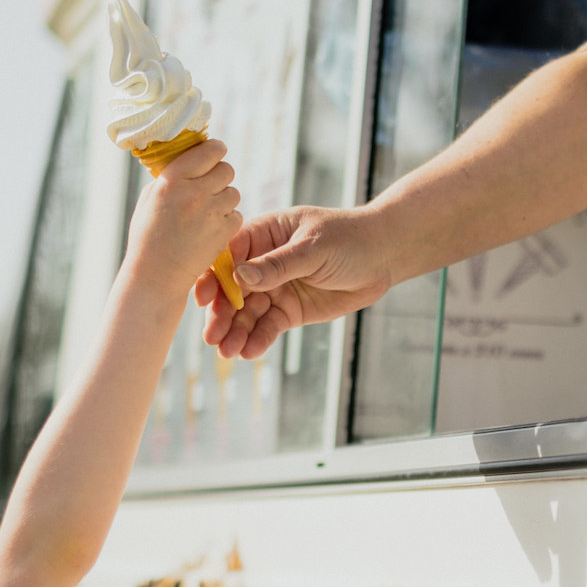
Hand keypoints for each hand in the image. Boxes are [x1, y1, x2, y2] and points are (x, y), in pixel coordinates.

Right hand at [125, 139, 241, 292]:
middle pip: (226, 169)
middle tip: (209, 187)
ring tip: (207, 212)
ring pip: (233, 192)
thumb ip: (170, 176)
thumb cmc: (148, 235)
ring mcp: (212, 212)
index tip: (214, 154)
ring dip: (224, 199)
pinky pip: (237, 215)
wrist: (156, 273)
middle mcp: (195, 192)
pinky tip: (211, 228)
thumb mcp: (149, 197)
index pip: (210, 150)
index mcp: (173, 179)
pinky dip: (227, 220)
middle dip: (220, 176)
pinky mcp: (224, 232)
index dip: (215, 150)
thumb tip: (189, 160)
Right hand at [197, 205, 393, 358]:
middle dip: (221, 313)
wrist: (383, 257)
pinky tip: (248, 352)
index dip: (212, 276)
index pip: (228, 255)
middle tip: (212, 336)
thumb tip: (239, 276)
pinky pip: (268, 326)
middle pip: (232, 289)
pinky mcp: (289, 311)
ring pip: (247, 312)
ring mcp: (275, 288)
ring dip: (236, 331)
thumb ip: (278, 264)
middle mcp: (263, 262)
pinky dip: (258, 339)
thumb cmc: (348, 239)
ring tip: (227, 351)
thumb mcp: (313, 248)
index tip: (203, 298)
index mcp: (263, 234)